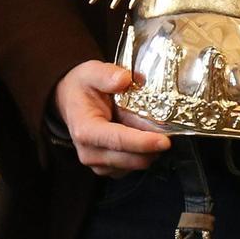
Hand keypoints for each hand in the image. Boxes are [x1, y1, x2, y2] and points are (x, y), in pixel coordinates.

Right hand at [53, 60, 170, 177]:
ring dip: (149, 150)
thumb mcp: (92, 72)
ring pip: (133, 165)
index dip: (143, 142)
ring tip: (154, 128)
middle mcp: (89, 152)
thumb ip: (107, 75)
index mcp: (86, 130)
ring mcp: (97, 162)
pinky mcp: (106, 166)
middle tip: (169, 128)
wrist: (70, 99)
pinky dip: (142, 154)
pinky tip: (145, 136)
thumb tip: (124, 79)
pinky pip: (131, 167)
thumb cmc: (83, 86)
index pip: (117, 140)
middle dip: (152, 147)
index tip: (165, 141)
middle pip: (129, 158)